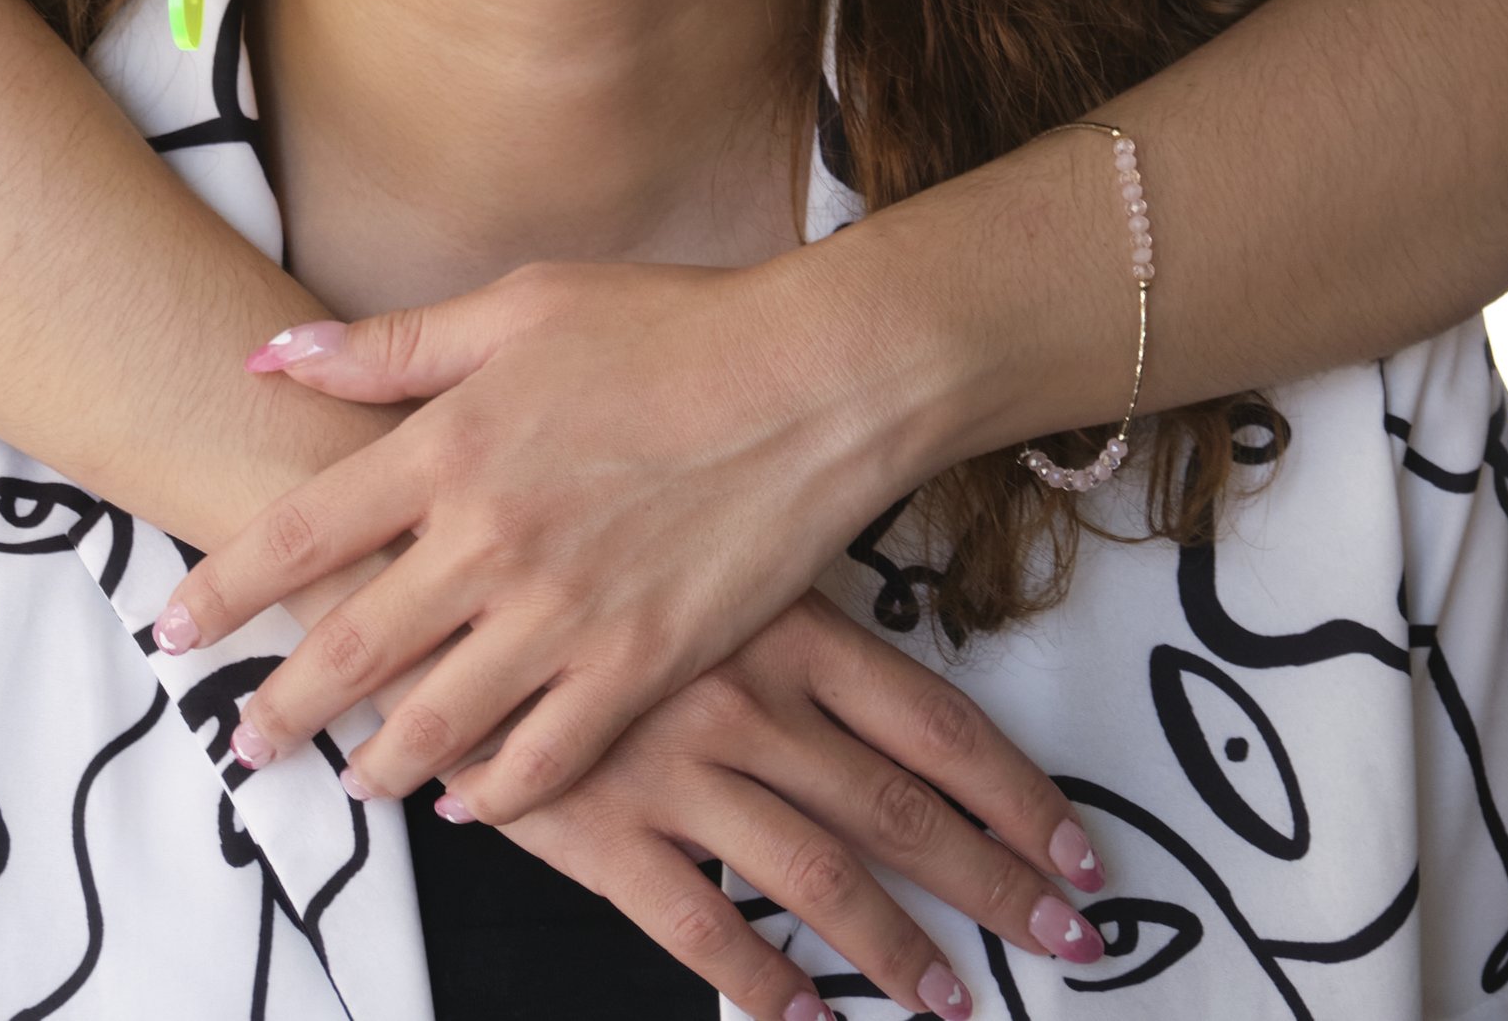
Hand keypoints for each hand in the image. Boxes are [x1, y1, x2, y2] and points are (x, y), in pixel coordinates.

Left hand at [159, 257, 941, 811]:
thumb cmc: (668, 326)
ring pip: (434, 724)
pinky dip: (493, 793)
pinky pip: (543, 759)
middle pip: (348, 649)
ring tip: (346, 781)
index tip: (172, 632)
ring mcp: (563, 613)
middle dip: (277, 707)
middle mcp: (489, 540)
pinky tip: (466, 799)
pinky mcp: (638, 665)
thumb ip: (389, 346)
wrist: (811, 379)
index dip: (222, 591)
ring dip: (374, 764)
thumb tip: (267, 355)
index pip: (298, 535)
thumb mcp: (519, 306)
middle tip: (240, 744)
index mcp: (450, 444)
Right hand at [481, 595, 1106, 1020]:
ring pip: (819, 880)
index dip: (1019, 798)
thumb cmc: (578, 533)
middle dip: (996, 886)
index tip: (1080, 853)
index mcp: (787, 622)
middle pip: (902, 812)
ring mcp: (676, 764)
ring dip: (899, 954)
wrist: (428, 551)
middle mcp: (749, 695)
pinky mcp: (598, 826)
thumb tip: (880, 674)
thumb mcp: (703, 545)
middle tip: (1071, 941)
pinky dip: (760, 985)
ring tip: (955, 1004)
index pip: (937, 726)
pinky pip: (699, 925)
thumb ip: (789, 606)